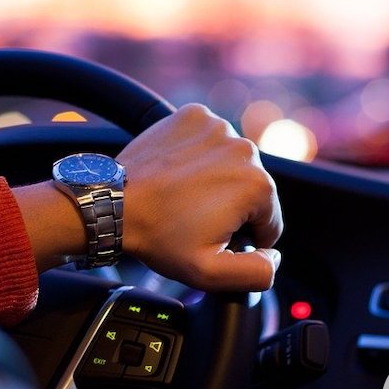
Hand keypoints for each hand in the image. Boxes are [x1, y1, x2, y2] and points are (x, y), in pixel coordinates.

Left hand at [118, 103, 282, 291]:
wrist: (114, 203)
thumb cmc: (158, 236)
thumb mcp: (210, 272)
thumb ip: (257, 272)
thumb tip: (275, 257)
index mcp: (257, 185)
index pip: (270, 221)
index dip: (244, 238)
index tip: (212, 236)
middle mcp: (245, 149)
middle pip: (252, 189)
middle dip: (231, 207)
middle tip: (194, 218)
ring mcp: (218, 127)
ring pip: (232, 163)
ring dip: (217, 179)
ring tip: (184, 196)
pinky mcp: (195, 115)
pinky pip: (210, 140)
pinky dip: (200, 154)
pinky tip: (179, 172)